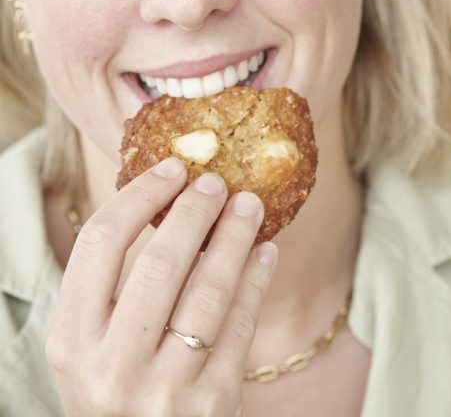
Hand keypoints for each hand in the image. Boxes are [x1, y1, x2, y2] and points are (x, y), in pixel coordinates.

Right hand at [47, 157, 277, 415]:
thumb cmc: (122, 386)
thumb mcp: (96, 346)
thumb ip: (118, 287)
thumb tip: (172, 198)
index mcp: (72, 342)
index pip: (100, 244)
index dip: (141, 196)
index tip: (173, 169)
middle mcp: (111, 368)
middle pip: (159, 262)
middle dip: (195, 211)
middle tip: (217, 182)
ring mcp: (163, 389)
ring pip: (209, 290)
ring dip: (235, 237)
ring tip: (250, 205)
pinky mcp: (213, 402)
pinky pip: (242, 323)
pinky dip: (257, 278)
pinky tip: (265, 251)